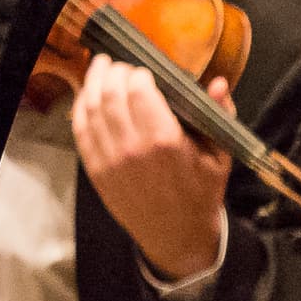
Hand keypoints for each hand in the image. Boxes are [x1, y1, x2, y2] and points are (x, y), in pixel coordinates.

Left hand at [72, 55, 231, 282]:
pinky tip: (86, 94)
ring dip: (93, 82)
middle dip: (114, 72)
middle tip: (121, 65)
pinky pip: (80, 132)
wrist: (176, 235)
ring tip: (100, 68)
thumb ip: (220, 115)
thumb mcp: (220, 156)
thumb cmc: (201, 192)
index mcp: (166, 141)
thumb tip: (219, 82)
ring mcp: (110, 161)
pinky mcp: (96, 172)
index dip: (138, 72)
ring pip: (91, 109)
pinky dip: (80, 108)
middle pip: (111, 94)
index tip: (144, 70)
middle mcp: (133, 149)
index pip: (140, 90)